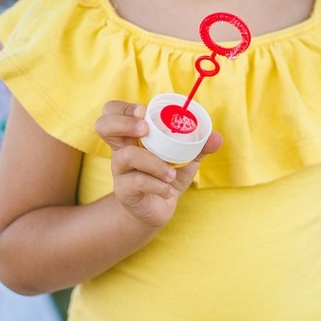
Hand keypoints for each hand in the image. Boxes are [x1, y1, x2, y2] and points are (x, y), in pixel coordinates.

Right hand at [94, 100, 220, 229]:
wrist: (157, 212)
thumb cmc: (166, 179)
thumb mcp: (185, 161)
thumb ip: (199, 147)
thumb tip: (217, 137)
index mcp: (132, 138)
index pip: (113, 112)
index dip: (124, 109)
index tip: (144, 112)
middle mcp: (121, 151)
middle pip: (104, 126)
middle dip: (123, 122)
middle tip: (145, 130)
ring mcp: (120, 172)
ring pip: (127, 156)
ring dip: (154, 162)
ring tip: (171, 174)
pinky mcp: (124, 192)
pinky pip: (137, 182)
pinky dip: (158, 185)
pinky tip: (168, 191)